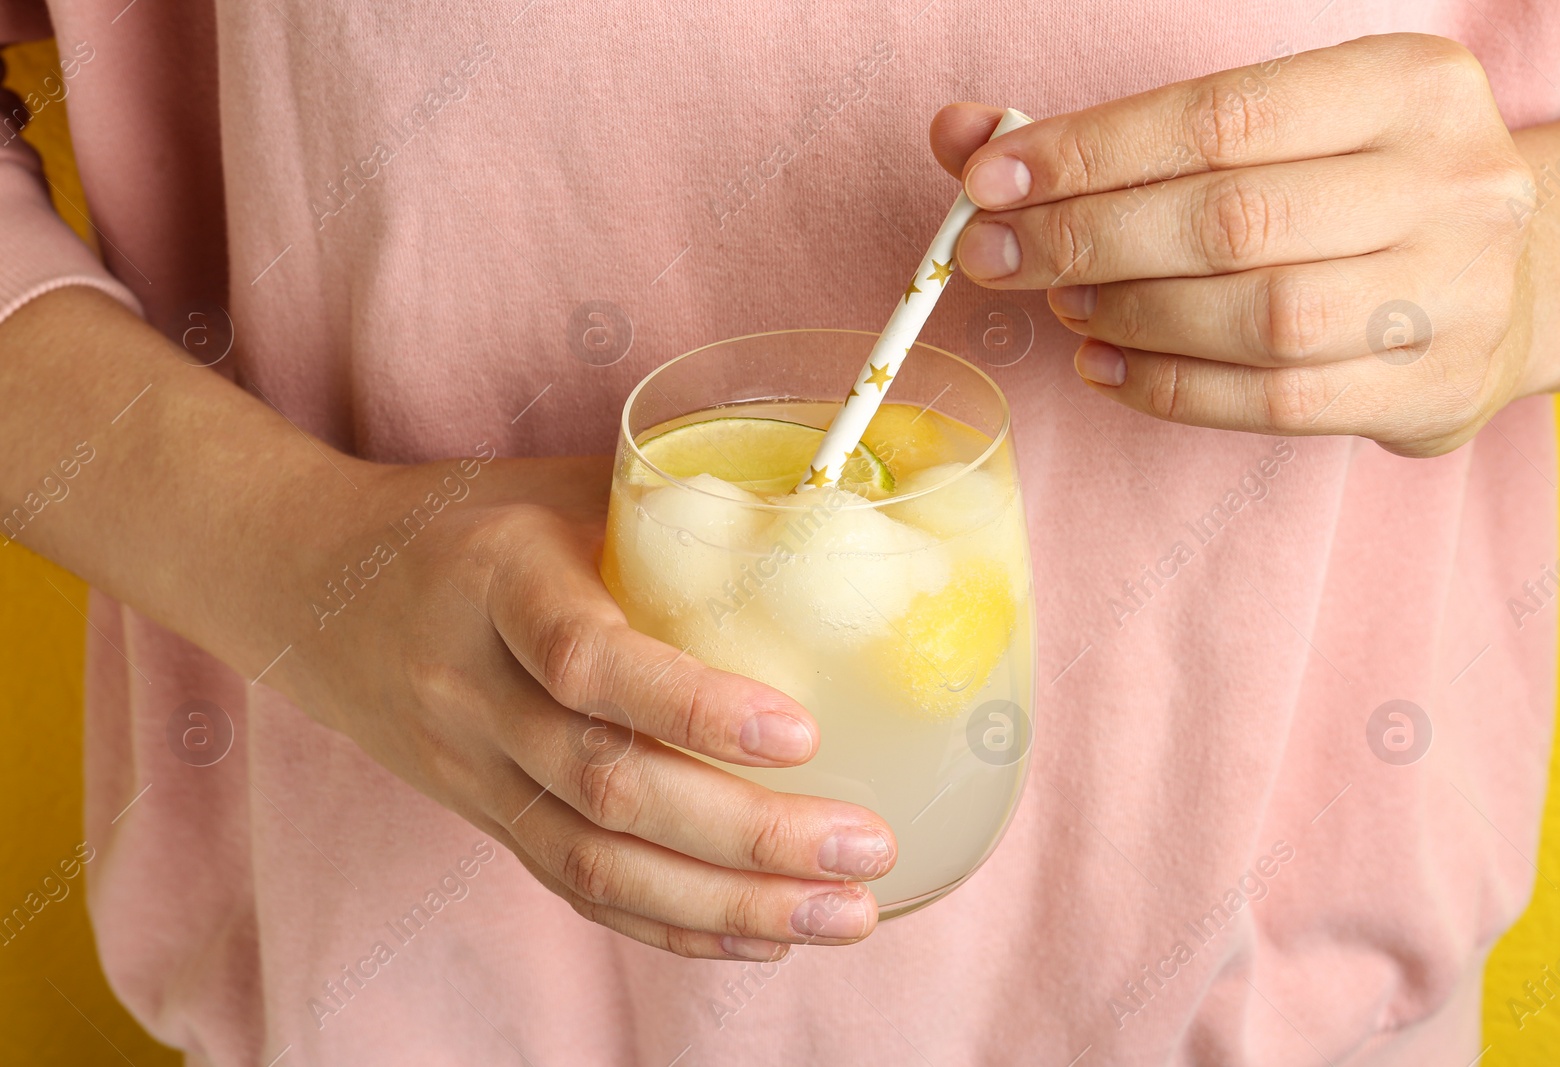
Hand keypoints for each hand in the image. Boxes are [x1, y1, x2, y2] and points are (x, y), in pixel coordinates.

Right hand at [272, 455, 895, 960]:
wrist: (322, 591)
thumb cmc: (474, 521)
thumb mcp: (565, 485)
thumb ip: (682, 505)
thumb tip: (843, 511)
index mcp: (497, 580)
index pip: (586, 659)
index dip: (692, 706)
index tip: (802, 736)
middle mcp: (473, 689)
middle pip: (603, 786)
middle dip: (746, 836)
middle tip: (865, 847)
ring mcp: (471, 771)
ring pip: (594, 864)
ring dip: (728, 906)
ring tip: (845, 914)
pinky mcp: (485, 819)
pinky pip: (575, 889)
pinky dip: (672, 926)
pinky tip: (762, 939)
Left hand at [933, 34, 1539, 456]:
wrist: (1509, 280)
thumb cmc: (1350, 193)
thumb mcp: (1264, 134)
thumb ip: (1114, 135)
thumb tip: (960, 133)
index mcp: (1408, 86)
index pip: (1220, 117)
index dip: (1090, 152)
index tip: (989, 180)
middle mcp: (1451, 182)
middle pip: (1230, 219)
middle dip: (1085, 238)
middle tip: (995, 254)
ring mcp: (1454, 294)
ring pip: (1255, 317)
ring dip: (1128, 315)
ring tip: (1064, 303)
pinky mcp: (1429, 391)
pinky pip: (1271, 402)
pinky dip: (1166, 388)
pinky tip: (1103, 365)